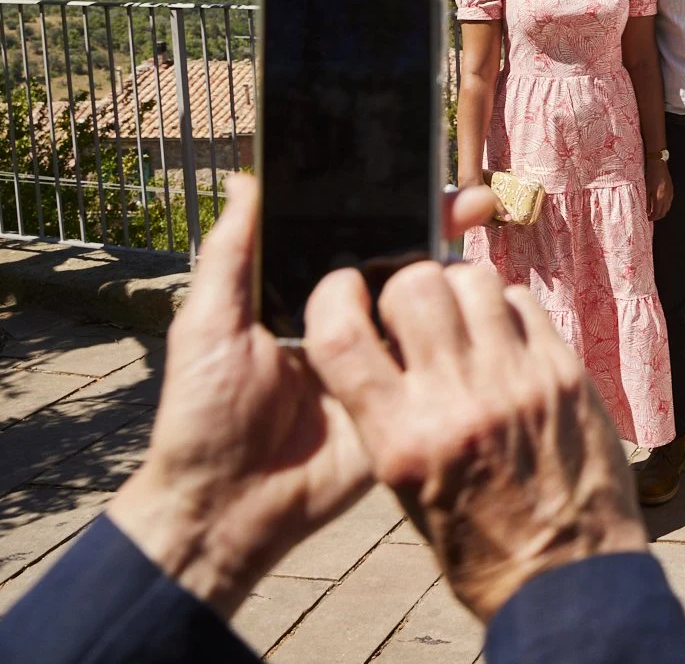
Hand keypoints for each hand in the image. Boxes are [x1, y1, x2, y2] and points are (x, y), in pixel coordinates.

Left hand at [104, 175, 496, 616]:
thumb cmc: (202, 414)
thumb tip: (247, 178)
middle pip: (400, 262)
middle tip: (478, 204)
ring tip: (480, 247)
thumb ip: (230, 254)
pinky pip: (433, 363)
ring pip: (425, 305)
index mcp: (302, 295)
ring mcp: (377, 361)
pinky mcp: (399, 401)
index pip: (352, 238)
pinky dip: (460, 336)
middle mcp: (345, 321)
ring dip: (457, 275)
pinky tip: (482, 308)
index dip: (388, 206)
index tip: (422, 176)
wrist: (226, 508)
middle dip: (440, 228)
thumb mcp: (206, 324)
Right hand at [305, 258, 647, 620]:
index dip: (334, 297)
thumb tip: (379, 338)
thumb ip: (387, 412)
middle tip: (418, 310)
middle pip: (414, 285)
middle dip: (408, 285)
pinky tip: (507, 338)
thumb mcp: (406, 488)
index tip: (346, 291)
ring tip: (466, 320)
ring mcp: (516, 381)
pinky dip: (508, 308)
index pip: (341, 337)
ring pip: (475, 279)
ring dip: (462, 289)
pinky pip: (524, 302)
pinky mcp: (564, 371)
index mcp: (401, 441)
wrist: (567, 573)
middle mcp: (456, 402)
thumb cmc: (480, 541)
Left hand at [645, 156, 672, 221]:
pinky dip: (665, 206)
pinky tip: (660, 205)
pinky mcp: (672, 190)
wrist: (658, 165)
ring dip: (661, 212)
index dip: (653, 217)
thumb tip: (647, 211)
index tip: (648, 218)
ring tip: (654, 212)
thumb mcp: (646, 189)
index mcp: (659, 197)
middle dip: (657, 216)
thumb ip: (647, 202)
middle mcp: (666, 197)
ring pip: (667, 208)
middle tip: (651, 217)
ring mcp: (670, 193)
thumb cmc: (650, 175)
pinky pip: (669, 202)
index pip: (657, 212)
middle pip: (663, 212)